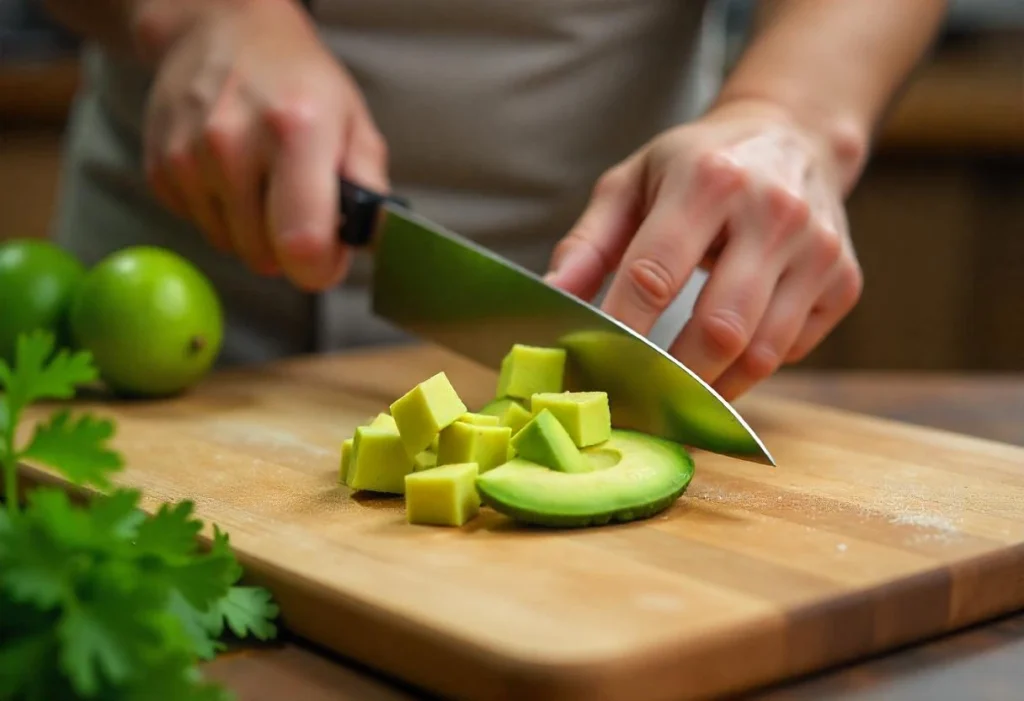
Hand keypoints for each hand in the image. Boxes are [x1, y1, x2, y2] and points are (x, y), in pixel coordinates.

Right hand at [138, 0, 387, 289]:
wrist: (221, 30)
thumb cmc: (299, 81)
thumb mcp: (354, 122)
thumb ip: (369, 188)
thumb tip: (371, 244)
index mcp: (296, 129)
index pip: (302, 244)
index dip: (320, 268)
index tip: (328, 256)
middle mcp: (233, 142)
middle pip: (265, 256)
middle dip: (289, 248)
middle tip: (299, 205)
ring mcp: (188, 155)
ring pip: (231, 247)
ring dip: (253, 230)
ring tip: (263, 179)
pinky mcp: (159, 168)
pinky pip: (201, 227)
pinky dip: (222, 214)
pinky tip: (231, 173)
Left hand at [545, 100, 863, 399]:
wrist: (793, 136)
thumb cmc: (697, 166)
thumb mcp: (632, 183)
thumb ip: (588, 244)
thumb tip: (551, 299)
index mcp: (708, 178)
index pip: (654, 274)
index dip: (620, 330)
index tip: (592, 366)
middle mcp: (774, 211)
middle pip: (718, 327)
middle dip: (671, 376)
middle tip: (636, 396)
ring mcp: (819, 248)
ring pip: (761, 352)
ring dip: (711, 386)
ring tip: (675, 392)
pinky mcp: (845, 280)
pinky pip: (792, 350)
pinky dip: (753, 367)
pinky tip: (727, 354)